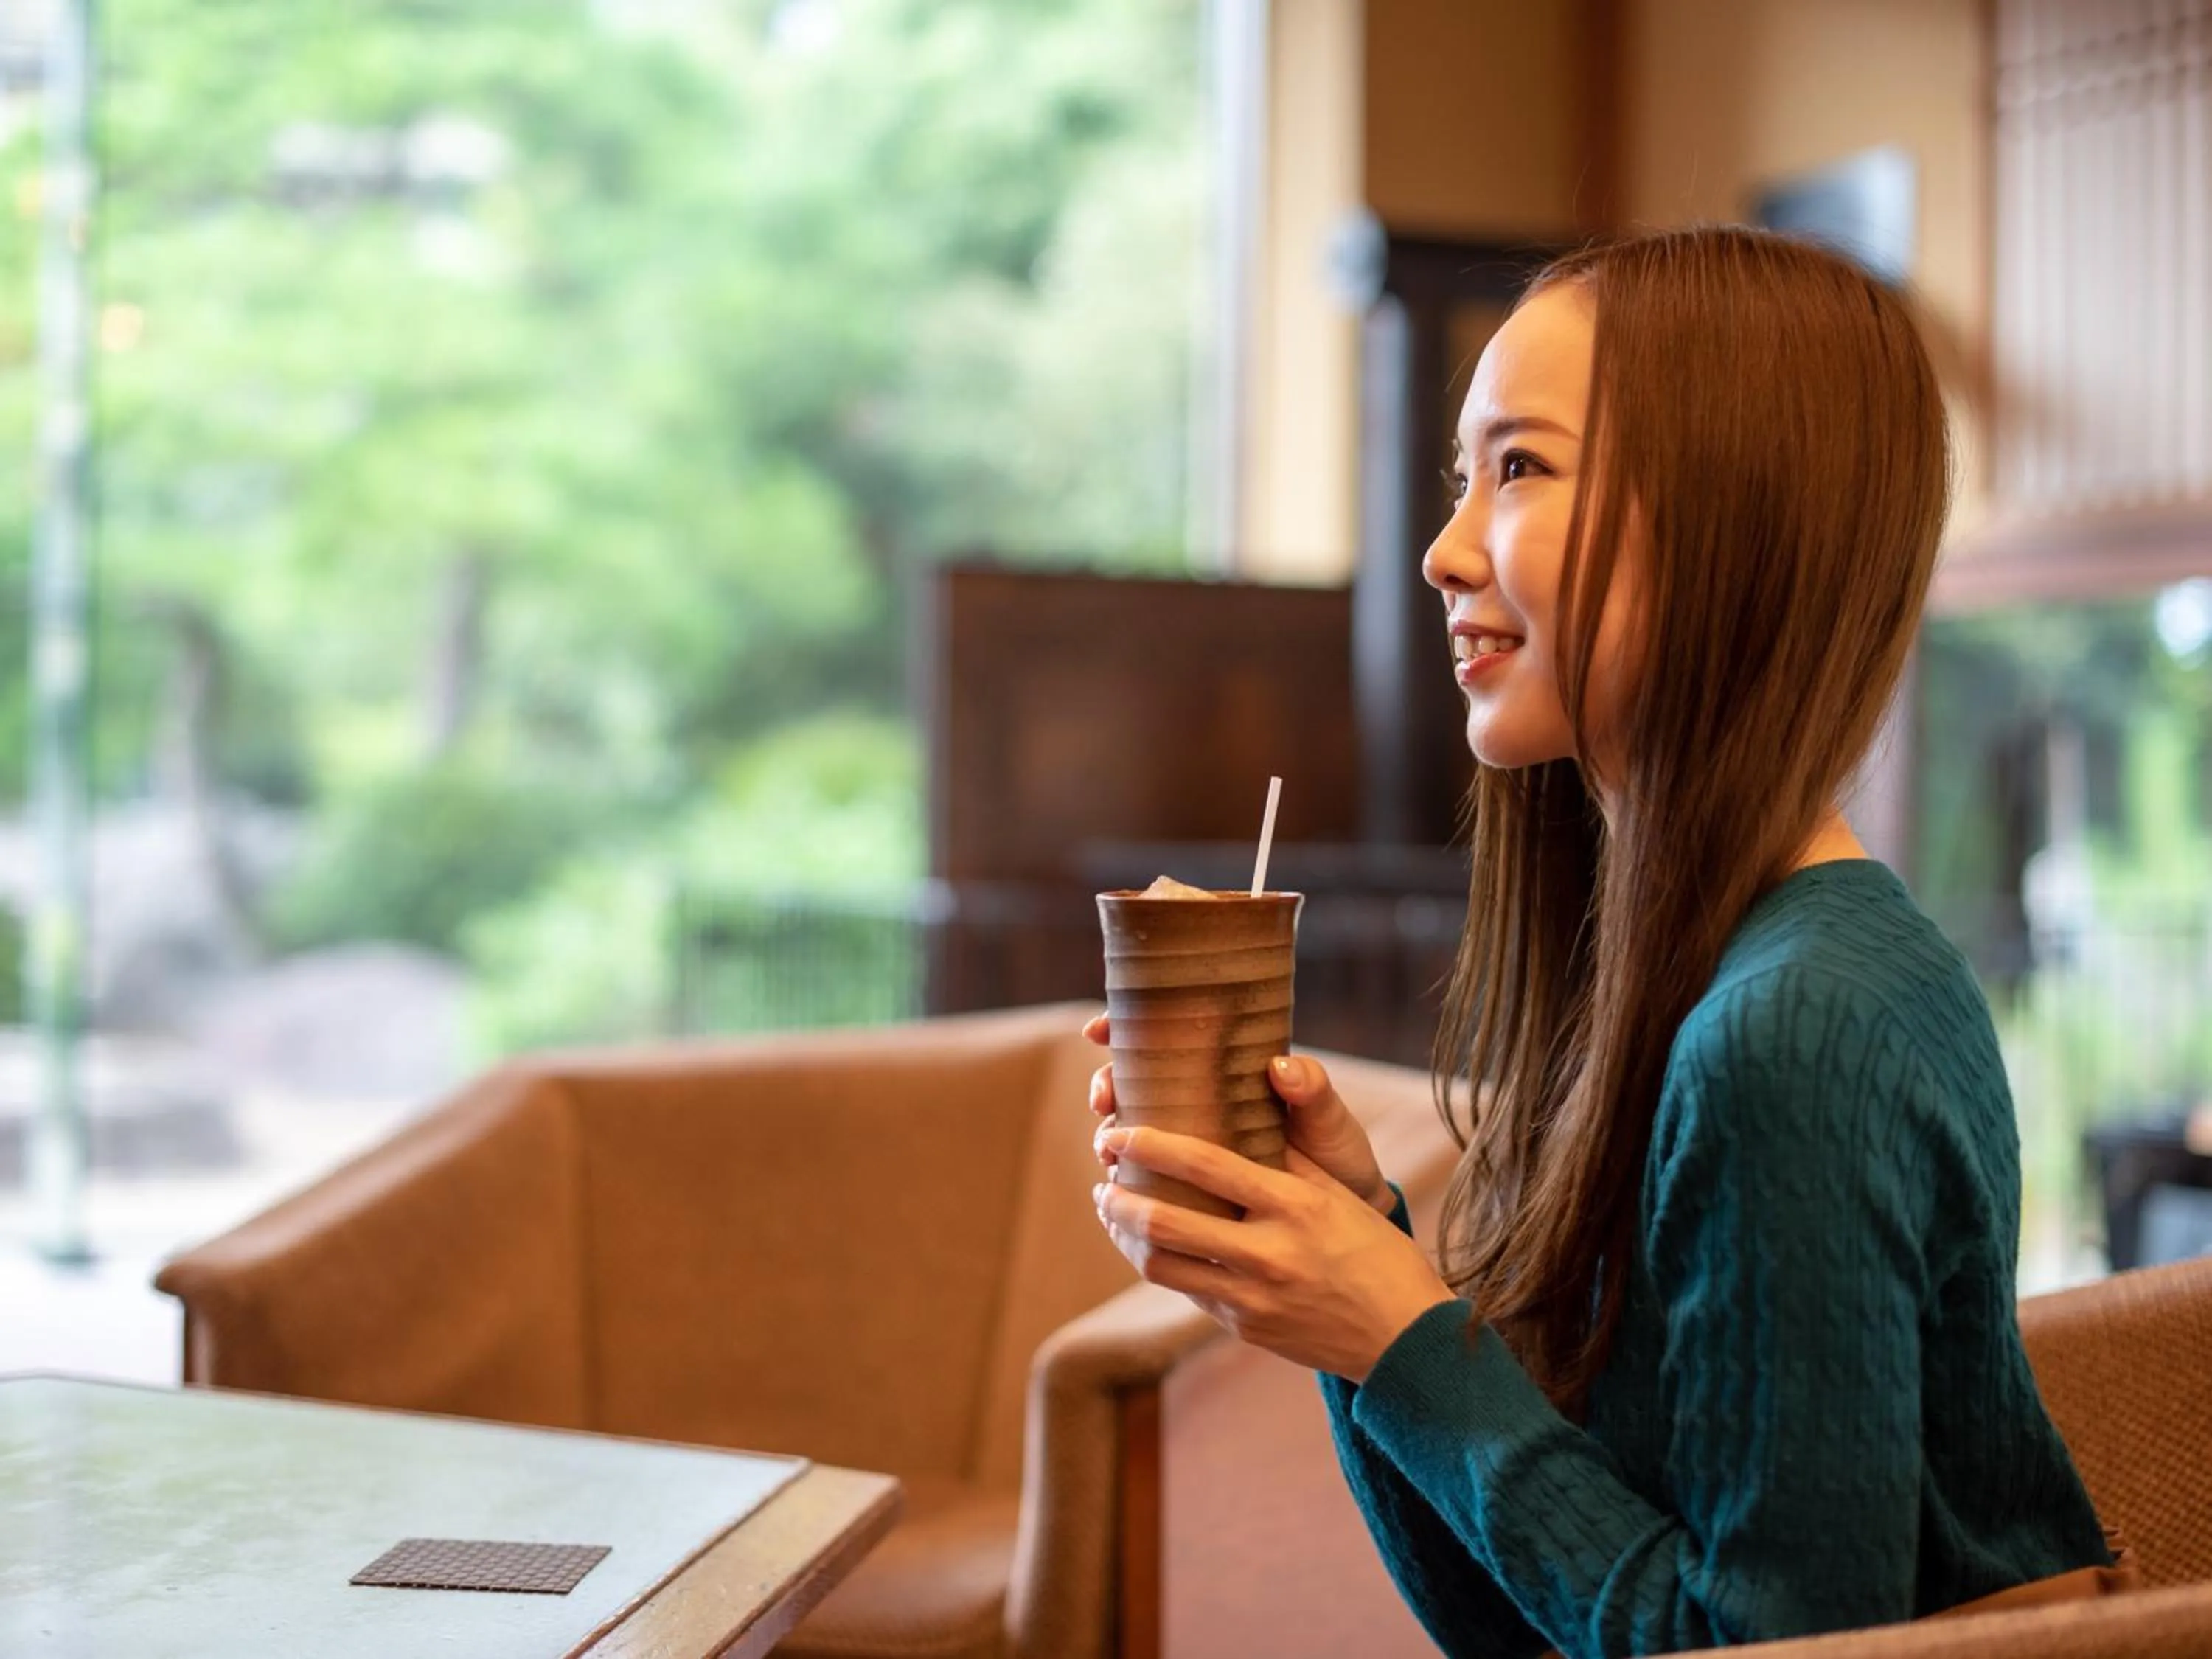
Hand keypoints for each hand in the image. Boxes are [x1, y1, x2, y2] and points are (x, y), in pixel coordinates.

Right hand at [1082, 1012, 1397, 1216]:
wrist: (1347, 1212)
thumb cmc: (1336, 1153)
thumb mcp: (1329, 1120)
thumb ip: (1312, 1091)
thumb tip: (1282, 1066)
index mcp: (1225, 1074)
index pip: (1163, 1039)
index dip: (1122, 1029)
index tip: (1099, 1031)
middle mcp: (1199, 1104)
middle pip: (1132, 1082)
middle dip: (1105, 1086)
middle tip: (1105, 1102)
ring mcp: (1191, 1145)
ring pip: (1131, 1131)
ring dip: (1109, 1137)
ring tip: (1109, 1154)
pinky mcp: (1190, 1188)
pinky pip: (1147, 1179)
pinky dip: (1127, 1182)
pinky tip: (1121, 1193)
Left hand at [1091, 1128, 1458, 1382]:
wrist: (1405, 1338)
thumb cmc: (1376, 1254)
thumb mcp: (1339, 1195)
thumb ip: (1286, 1160)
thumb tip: (1239, 1116)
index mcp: (1292, 1206)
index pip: (1204, 1164)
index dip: (1149, 1144)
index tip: (1117, 1131)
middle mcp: (1267, 1253)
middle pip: (1164, 1222)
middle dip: (1118, 1197)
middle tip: (1103, 1177)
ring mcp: (1251, 1297)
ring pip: (1160, 1265)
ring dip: (1125, 1235)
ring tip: (1112, 1210)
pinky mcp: (1244, 1328)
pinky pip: (1188, 1291)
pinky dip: (1161, 1263)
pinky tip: (1152, 1246)